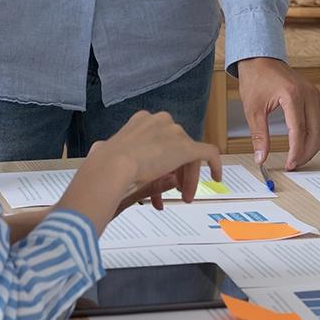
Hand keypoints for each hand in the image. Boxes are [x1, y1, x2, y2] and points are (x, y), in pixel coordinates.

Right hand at [87, 110, 221, 210]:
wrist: (111, 167)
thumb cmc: (102, 167)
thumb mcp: (107, 157)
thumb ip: (115, 156)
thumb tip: (108, 154)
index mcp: (140, 122)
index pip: (157, 141)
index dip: (159, 162)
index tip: (157, 178)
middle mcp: (159, 121)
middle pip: (174, 147)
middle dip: (174, 171)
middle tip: (175, 191)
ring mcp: (174, 133)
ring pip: (188, 155)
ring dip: (186, 177)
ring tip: (183, 197)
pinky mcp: (187, 147)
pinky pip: (208, 153)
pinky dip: (215, 165)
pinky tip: (217, 178)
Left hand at [236, 57, 319, 169]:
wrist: (260, 60)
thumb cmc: (256, 79)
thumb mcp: (253, 110)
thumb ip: (259, 136)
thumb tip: (261, 158)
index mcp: (293, 95)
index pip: (299, 130)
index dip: (296, 151)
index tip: (289, 164)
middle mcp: (308, 94)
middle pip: (316, 131)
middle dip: (307, 152)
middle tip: (294, 165)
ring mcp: (314, 94)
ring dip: (313, 145)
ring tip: (299, 157)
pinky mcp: (314, 95)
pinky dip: (315, 134)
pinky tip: (304, 144)